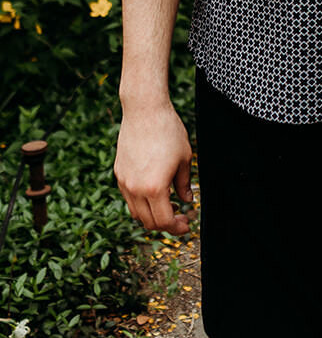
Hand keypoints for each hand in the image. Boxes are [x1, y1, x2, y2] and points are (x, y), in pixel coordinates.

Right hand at [115, 103, 194, 233]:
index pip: (163, 221)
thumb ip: (184, 184)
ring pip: (136, 212)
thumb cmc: (168, 131)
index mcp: (154, 188)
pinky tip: (154, 192)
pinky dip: (141, 202)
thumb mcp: (184, 158)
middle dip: (166, 224)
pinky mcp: (119, 173)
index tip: (187, 223)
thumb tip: (186, 201)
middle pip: (149, 222)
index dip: (177, 227)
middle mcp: (135, 189)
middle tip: (181, 217)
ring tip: (168, 206)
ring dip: (152, 215)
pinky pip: (129, 198)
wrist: (145, 110)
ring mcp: (125, 182)